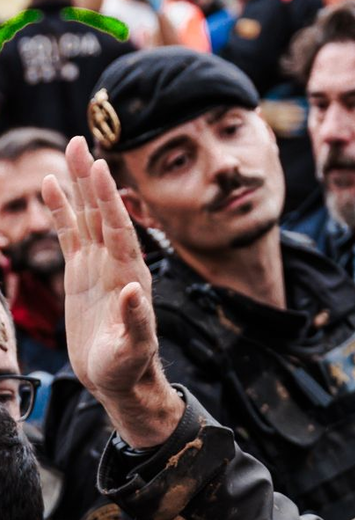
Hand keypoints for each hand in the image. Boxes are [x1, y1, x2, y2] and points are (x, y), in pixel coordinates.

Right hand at [43, 138, 183, 447]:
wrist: (120, 378)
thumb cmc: (129, 366)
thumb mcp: (134, 349)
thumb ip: (136, 321)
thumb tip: (133, 291)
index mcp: (131, 276)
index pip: (119, 229)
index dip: (108, 200)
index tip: (99, 167)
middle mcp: (117, 263)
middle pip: (101, 212)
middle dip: (91, 178)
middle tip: (78, 140)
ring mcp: (99, 265)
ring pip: (85, 216)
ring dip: (78, 185)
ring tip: (69, 148)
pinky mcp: (82, 273)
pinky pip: (70, 234)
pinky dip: (62, 210)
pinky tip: (53, 186)